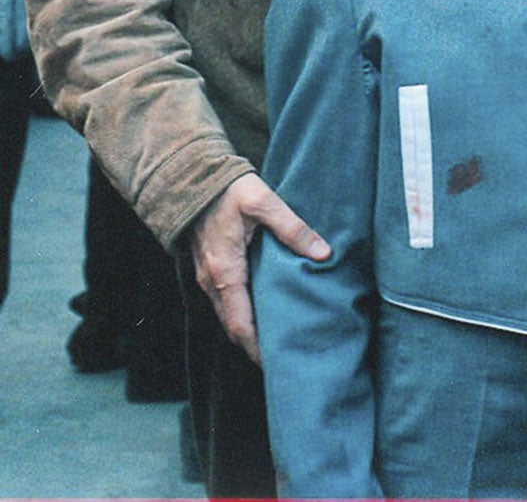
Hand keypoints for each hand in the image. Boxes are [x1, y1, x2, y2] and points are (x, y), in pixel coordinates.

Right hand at [189, 173, 330, 363]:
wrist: (191, 176)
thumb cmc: (228, 189)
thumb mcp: (263, 202)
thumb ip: (292, 228)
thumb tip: (321, 253)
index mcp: (225, 271)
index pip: (240, 324)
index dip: (257, 348)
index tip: (278, 363)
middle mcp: (211, 280)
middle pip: (232, 326)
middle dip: (254, 344)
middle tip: (284, 354)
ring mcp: (205, 275)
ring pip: (226, 313)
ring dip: (247, 328)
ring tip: (277, 334)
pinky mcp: (206, 267)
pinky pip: (222, 299)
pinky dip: (239, 311)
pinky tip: (261, 306)